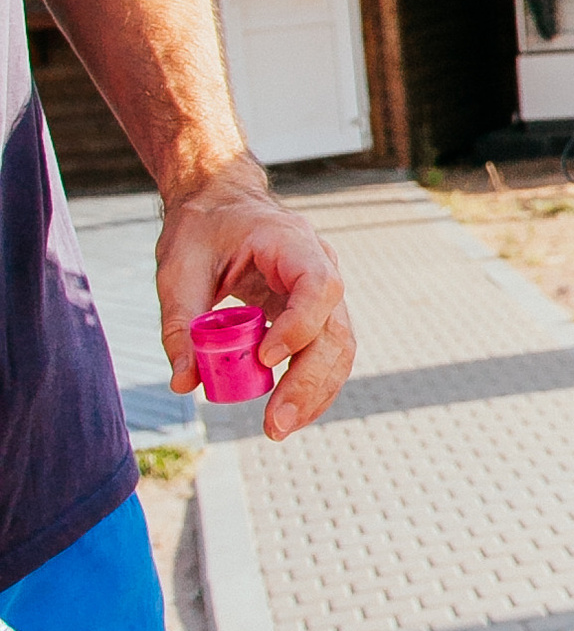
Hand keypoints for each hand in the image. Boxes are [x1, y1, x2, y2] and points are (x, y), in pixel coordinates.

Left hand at [157, 156, 355, 442]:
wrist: (220, 203)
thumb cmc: (202, 229)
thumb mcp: (179, 270)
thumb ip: (180, 324)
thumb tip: (185, 381)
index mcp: (291, 243)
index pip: (317, 287)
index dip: (298, 326)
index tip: (264, 358)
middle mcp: (320, 267)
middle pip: (335, 330)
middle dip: (308, 381)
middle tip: (275, 423)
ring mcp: (323, 292)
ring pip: (338, 348)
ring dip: (315, 393)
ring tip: (279, 427)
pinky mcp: (315, 314)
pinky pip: (326, 353)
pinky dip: (311, 386)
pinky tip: (289, 414)